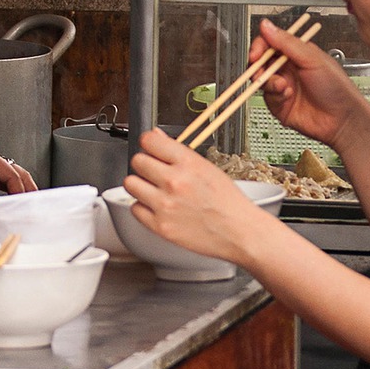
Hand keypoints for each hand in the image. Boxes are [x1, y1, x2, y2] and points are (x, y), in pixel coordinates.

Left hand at [123, 130, 276, 268]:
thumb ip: (178, 152)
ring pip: (130, 183)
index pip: (148, 141)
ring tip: (155, 191)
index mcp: (187, 163)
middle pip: (137, 161)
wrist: (239, 231)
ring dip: (140, 185)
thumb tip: (155, 137)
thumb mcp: (207, 167)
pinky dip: (143, 208)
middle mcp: (174, 181)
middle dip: (145, 165)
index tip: (151, 150)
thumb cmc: (228, 202)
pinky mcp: (160, 226)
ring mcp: (164, 204)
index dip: (149, 145)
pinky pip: (135, 208)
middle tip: (155, 174)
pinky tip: (158, 208)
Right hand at [248, 19, 369, 150]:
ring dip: (268, 81)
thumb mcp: (312, 59)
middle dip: (257, 65)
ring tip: (282, 86)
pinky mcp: (280, 105)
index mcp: (296, 53)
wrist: (341, 119)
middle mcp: (288, 69)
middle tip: (258, 69)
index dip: (260, 46)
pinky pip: (267, 98)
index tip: (256, 53)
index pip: (270, 43)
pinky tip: (288, 96)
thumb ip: (286, 42)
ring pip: (261, 80)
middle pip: (261, 62)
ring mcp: (283, 87)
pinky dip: (275, 96)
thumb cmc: (336, 87)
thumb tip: (266, 26)